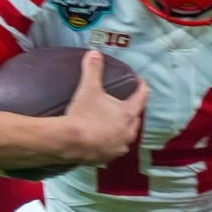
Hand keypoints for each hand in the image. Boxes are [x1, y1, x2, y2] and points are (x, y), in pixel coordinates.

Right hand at [54, 49, 147, 165]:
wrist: (69, 142)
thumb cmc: (84, 114)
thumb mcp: (89, 89)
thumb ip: (93, 70)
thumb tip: (94, 53)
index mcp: (128, 113)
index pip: (142, 97)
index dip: (141, 87)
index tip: (138, 81)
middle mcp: (129, 132)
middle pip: (135, 118)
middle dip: (131, 110)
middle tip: (123, 103)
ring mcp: (119, 148)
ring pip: (125, 136)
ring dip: (121, 129)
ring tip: (112, 123)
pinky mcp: (107, 159)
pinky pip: (112, 149)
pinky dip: (109, 143)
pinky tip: (101, 140)